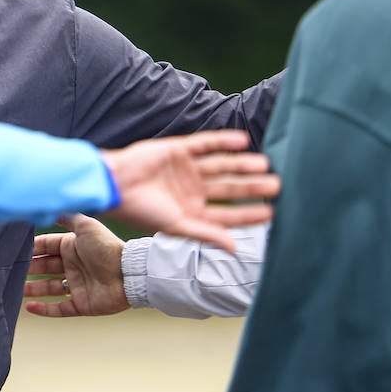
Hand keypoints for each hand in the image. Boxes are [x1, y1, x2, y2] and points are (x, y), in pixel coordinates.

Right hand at [24, 214, 128, 317]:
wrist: (128, 274)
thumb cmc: (106, 247)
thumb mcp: (85, 225)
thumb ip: (67, 215)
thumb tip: (50, 206)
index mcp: (72, 246)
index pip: (46, 246)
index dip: (32, 248)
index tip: (14, 249)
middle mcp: (73, 265)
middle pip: (44, 267)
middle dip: (28, 268)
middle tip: (9, 269)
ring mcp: (77, 286)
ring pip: (49, 288)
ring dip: (32, 288)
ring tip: (15, 288)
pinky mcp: (83, 304)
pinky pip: (60, 308)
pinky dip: (45, 309)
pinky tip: (29, 307)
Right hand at [102, 129, 276, 253]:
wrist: (114, 184)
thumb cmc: (140, 211)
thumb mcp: (176, 226)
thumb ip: (206, 235)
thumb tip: (236, 250)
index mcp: (192, 211)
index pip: (228, 214)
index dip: (249, 214)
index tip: (271, 213)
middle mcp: (193, 189)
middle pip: (229, 187)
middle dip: (252, 187)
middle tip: (276, 184)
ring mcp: (187, 168)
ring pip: (222, 165)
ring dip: (242, 164)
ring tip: (264, 164)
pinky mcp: (178, 149)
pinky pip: (206, 144)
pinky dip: (223, 141)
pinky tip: (242, 141)